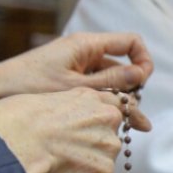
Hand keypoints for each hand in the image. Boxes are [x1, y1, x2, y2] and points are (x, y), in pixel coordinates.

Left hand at [0, 33, 152, 111]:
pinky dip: (104, 103)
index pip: (131, 43)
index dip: (143, 61)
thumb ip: (111, 80)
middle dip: (134, 92)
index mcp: (86, 45)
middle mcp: (84, 52)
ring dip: (121, 102)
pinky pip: (96, 88)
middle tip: (139, 122)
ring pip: (111, 81)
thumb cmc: (28, 85)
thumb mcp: (75, 86)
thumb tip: (141, 74)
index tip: (142, 84)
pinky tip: (109, 123)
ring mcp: (76, 66)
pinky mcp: (69, 79)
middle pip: (123, 67)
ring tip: (131, 129)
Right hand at [0, 88, 133, 172]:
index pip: (124, 109)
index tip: (144, 125)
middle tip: (61, 156)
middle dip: (89, 154)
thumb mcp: (52, 98)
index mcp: (97, 100)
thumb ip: (77, 111)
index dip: (133, 119)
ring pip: (102, 167)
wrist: (12, 141)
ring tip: (54, 168)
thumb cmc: (18, 120)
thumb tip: (79, 129)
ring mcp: (109, 148)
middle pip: (107, 144)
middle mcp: (109, 121)